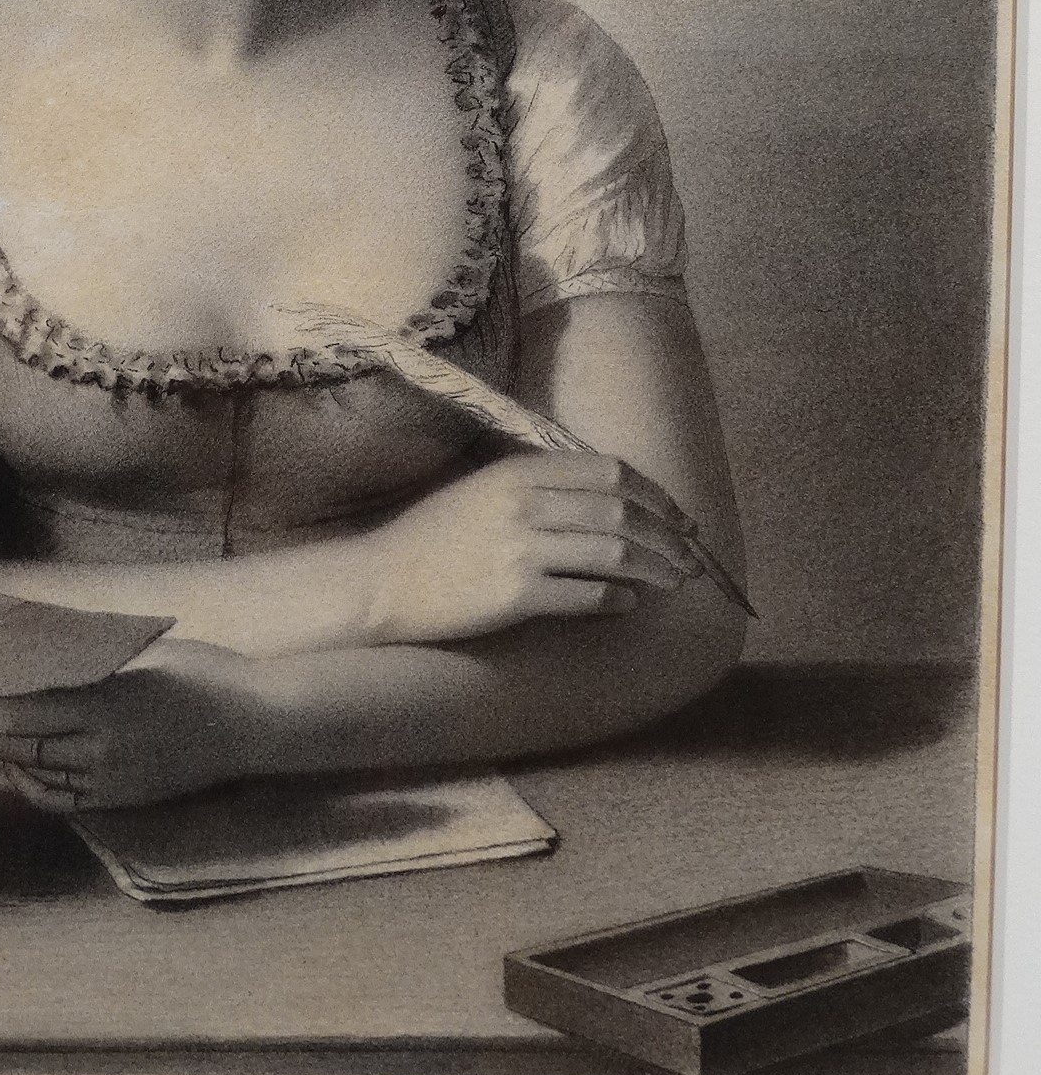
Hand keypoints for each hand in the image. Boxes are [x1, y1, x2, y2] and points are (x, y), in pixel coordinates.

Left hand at [0, 639, 259, 809]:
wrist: (258, 727)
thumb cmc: (204, 672)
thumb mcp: (141, 651)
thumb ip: (82, 654)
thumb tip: (20, 636)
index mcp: (105, 708)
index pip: (13, 708)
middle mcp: (100, 753)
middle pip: (9, 741)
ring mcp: (109, 784)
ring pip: (26, 768)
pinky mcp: (119, 802)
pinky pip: (54, 796)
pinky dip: (23, 774)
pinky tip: (9, 753)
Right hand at [366, 449, 704, 644]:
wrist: (383, 580)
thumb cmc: (434, 536)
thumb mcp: (483, 491)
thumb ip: (538, 486)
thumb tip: (608, 501)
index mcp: (517, 471)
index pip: (607, 472)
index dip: (654, 494)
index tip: (679, 515)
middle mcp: (523, 503)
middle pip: (619, 512)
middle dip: (667, 534)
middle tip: (690, 556)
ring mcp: (520, 549)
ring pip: (612, 553)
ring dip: (654, 568)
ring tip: (673, 582)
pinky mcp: (515, 595)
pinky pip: (586, 596)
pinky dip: (617, 600)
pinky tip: (628, 603)